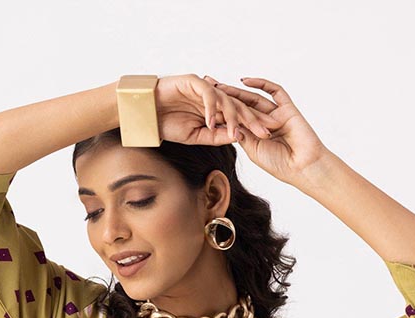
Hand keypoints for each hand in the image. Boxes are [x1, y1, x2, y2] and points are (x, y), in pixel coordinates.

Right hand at [154, 74, 276, 145]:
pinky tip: (211, 122)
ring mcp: (205, 88)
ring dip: (232, 117)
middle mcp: (214, 98)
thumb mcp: (196, 136)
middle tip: (265, 131)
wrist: (147, 113)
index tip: (267, 138)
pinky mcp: (194, 81)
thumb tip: (237, 138)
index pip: (239, 118)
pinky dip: (210, 109)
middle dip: (252, 120)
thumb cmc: (168, 124)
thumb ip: (215, 137)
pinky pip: (207, 95)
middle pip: (238, 107)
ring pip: (226, 100)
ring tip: (236, 133)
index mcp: (217, 110)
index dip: (253, 126)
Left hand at [201, 76, 328, 183]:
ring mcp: (276, 114)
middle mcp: (265, 122)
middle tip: (206, 84)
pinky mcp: (287, 108)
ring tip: (220, 84)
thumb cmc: (280, 164)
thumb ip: (242, 136)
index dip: (221, 111)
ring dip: (237, 90)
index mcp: (256, 135)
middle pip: (242, 105)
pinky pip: (274, 91)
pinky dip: (261, 84)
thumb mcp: (253, 150)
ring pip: (254, 98)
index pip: (236, 119)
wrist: (303, 167)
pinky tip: (245, 81)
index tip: (202, 104)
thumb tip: (227, 123)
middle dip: (225, 96)